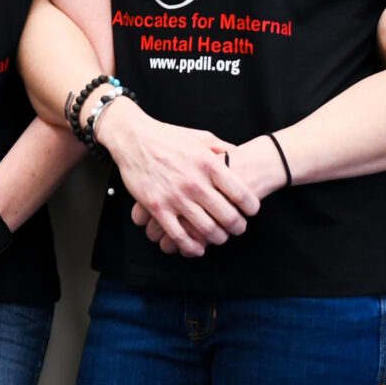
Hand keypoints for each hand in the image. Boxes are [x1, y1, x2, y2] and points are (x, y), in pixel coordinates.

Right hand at [97, 101, 258, 256]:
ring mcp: (175, 197)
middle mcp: (195, 183)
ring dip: (218, 238)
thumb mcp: (201, 136)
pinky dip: (192, 247)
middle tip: (238, 227)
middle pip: (227, 216)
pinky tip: (198, 248)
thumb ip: (222, 147)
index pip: (241, 194)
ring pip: (206, 229)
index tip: (251, 211)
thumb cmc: (168, 136)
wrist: (133, 138)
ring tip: (220, 236)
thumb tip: (239, 154)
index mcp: (209, 164)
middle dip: (238, 227)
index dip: (251, 207)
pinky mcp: (158, 208)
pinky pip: (178, 235)